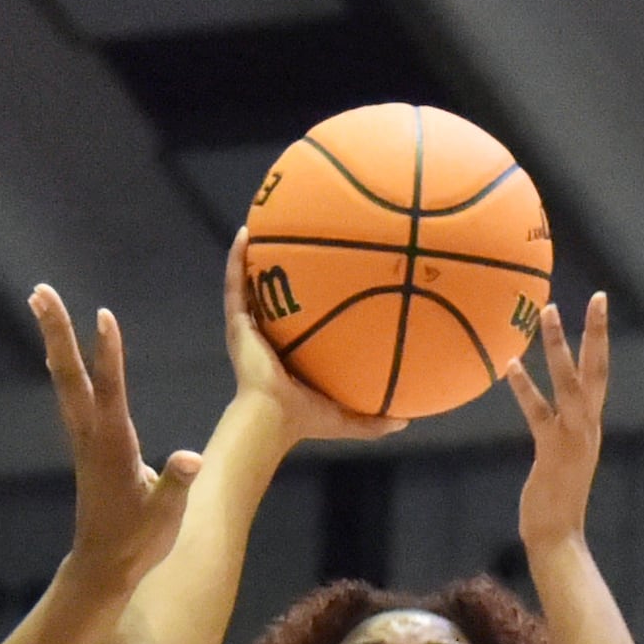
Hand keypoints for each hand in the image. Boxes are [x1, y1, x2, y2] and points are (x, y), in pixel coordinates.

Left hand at [31, 285, 199, 591]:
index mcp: (113, 447)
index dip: (109, 355)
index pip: (110, 392)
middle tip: (40, 291)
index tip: (104, 317)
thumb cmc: (137, 543)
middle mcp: (92, 436)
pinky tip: (57, 350)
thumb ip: (175, 484)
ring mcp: (84, 439)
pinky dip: (63, 365)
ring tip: (41, 302)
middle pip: (69, 375)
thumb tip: (191, 458)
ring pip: (64, 380)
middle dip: (57, 331)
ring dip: (54, 339)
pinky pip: (70, 395)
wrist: (102, 568)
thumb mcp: (165, 517)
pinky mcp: (85, 445)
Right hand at [224, 232, 405, 445]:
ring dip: (255, 254)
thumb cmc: (306, 421)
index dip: (312, 298)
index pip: (302, 320)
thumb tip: (409, 420)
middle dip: (285, 268)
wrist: (273, 420)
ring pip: (251, 283)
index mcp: (293, 354)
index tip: (331, 273)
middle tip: (301, 238)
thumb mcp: (350, 416)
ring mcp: (251, 328)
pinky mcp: (237, 324)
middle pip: (277, 294)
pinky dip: (237, 258)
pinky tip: (245, 232)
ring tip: (264, 222)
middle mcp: (270, 336)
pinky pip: (235, 284)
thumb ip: (377, 419)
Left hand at [505, 294, 609, 550]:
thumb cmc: (552, 502)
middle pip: (597, 370)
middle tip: (597, 296)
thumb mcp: (559, 457)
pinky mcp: (554, 451)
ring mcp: (574, 438)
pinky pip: (539, 413)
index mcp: (590, 425)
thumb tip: (546, 411)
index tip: (598, 305)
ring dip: (560, 346)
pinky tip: (512, 365)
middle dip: (597, 332)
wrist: (558, 538)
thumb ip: (556, 430)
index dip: (599, 340)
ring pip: (570, 383)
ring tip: (549, 312)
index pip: (599, 374)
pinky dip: (526, 388)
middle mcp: (589, 426)